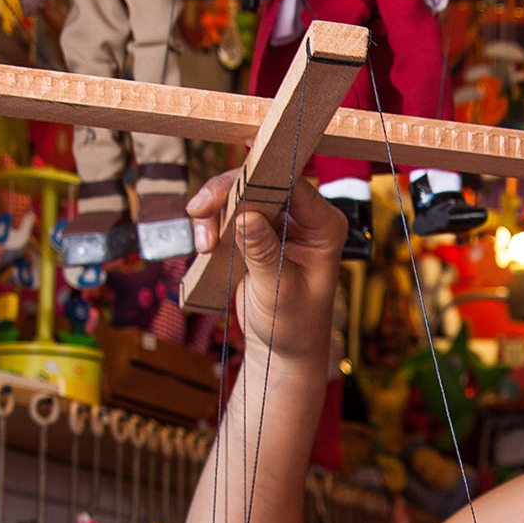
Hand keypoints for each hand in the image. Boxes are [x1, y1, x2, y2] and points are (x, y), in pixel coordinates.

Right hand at [188, 163, 345, 369]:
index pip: (293, 184)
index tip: (232, 178)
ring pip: (241, 193)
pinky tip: (205, 246)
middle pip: (262, 181)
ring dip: (215, 211)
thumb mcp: (278, 291)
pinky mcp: (257, 230)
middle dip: (227, 193)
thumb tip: (246, 216)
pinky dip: (212, 222)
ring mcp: (279, 221)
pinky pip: (230, 211)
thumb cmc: (293, 324)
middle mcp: (305, 217)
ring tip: (204, 245)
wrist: (283, 347)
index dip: (261, 174)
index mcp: (324, 226)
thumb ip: (263, 253)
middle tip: (199, 211)